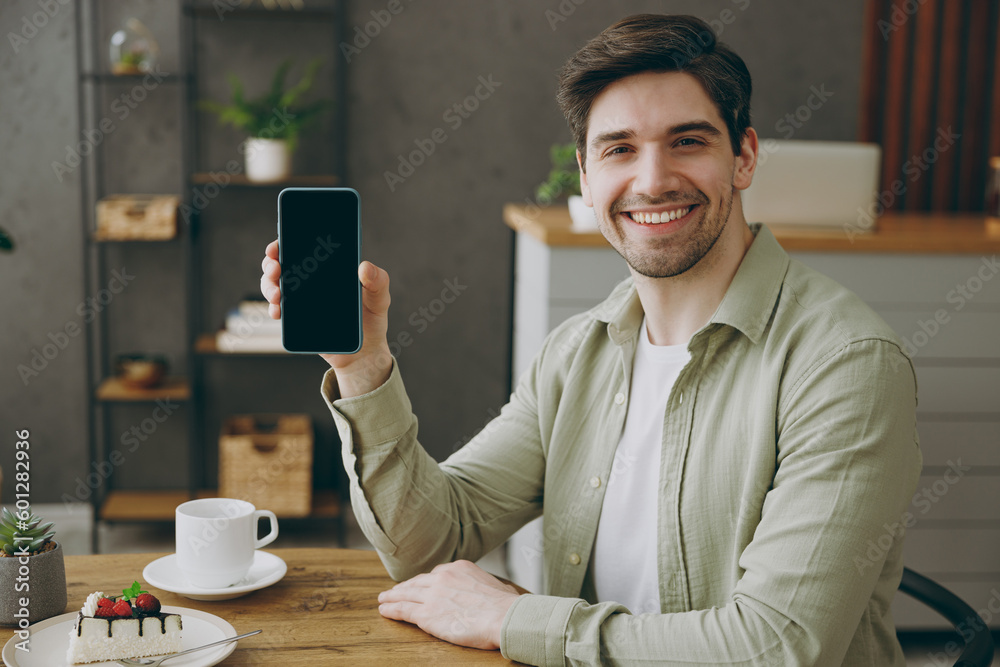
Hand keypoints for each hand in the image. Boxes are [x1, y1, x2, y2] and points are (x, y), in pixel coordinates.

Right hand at [261, 239, 393, 397]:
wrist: (364, 353)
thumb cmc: (372, 321)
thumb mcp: (380, 299)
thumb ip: (379, 281)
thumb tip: (365, 267)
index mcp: (327, 269)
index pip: (302, 247)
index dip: (285, 243)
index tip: (277, 246)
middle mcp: (310, 281)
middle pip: (281, 264)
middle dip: (271, 264)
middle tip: (276, 269)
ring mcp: (300, 300)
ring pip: (275, 286)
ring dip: (269, 286)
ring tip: (278, 294)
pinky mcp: (297, 321)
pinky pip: (279, 311)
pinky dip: (274, 309)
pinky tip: (278, 311)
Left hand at [377, 560, 519, 650]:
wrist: (502, 616)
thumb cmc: (506, 606)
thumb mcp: (499, 586)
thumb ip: (489, 587)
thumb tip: (501, 592)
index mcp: (460, 568)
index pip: (437, 573)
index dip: (426, 581)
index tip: (420, 585)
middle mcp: (443, 577)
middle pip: (418, 582)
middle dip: (405, 586)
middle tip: (393, 590)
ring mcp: (433, 595)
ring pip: (406, 594)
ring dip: (392, 596)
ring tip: (383, 599)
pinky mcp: (426, 615)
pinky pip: (403, 610)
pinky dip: (391, 609)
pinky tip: (384, 610)